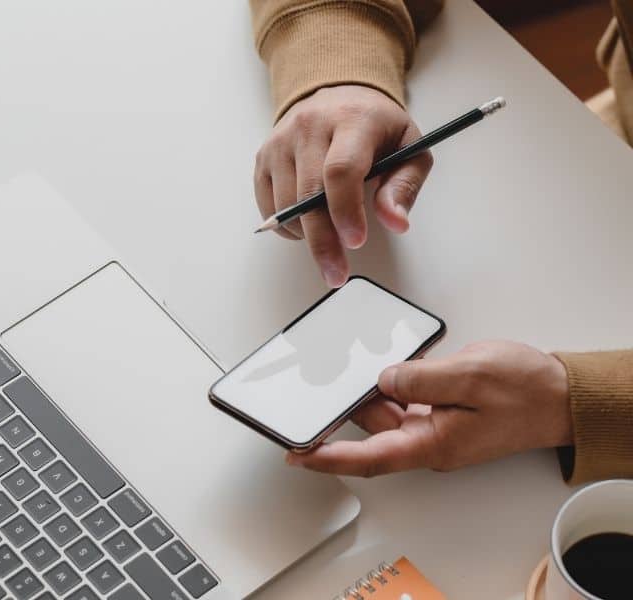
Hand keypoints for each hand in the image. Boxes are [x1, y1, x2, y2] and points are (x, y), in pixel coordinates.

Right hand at [254, 85, 432, 286]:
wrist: (337, 93)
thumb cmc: (376, 127)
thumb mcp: (409, 147)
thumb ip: (405, 186)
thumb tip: (395, 222)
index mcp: (352, 120)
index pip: (341, 170)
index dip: (346, 211)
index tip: (356, 241)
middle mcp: (310, 126)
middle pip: (309, 194)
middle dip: (323, 241)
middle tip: (336, 273)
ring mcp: (281, 142)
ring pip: (285, 205)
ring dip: (307, 236)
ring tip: (330, 245)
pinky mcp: (264, 158)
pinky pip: (268, 205)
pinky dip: (287, 226)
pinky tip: (308, 227)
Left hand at [286, 341, 571, 476]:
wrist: (560, 395)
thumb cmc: (527, 391)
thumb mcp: (471, 376)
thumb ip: (421, 379)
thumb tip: (383, 379)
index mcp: (433, 444)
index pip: (369, 457)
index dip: (328, 458)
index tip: (297, 454)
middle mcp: (429, 440)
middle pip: (372, 431)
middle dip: (342, 413)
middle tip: (312, 395)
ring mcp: (434, 427)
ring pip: (385, 412)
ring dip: (367, 393)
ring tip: (347, 368)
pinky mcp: (440, 412)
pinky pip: (403, 400)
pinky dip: (390, 384)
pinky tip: (384, 363)